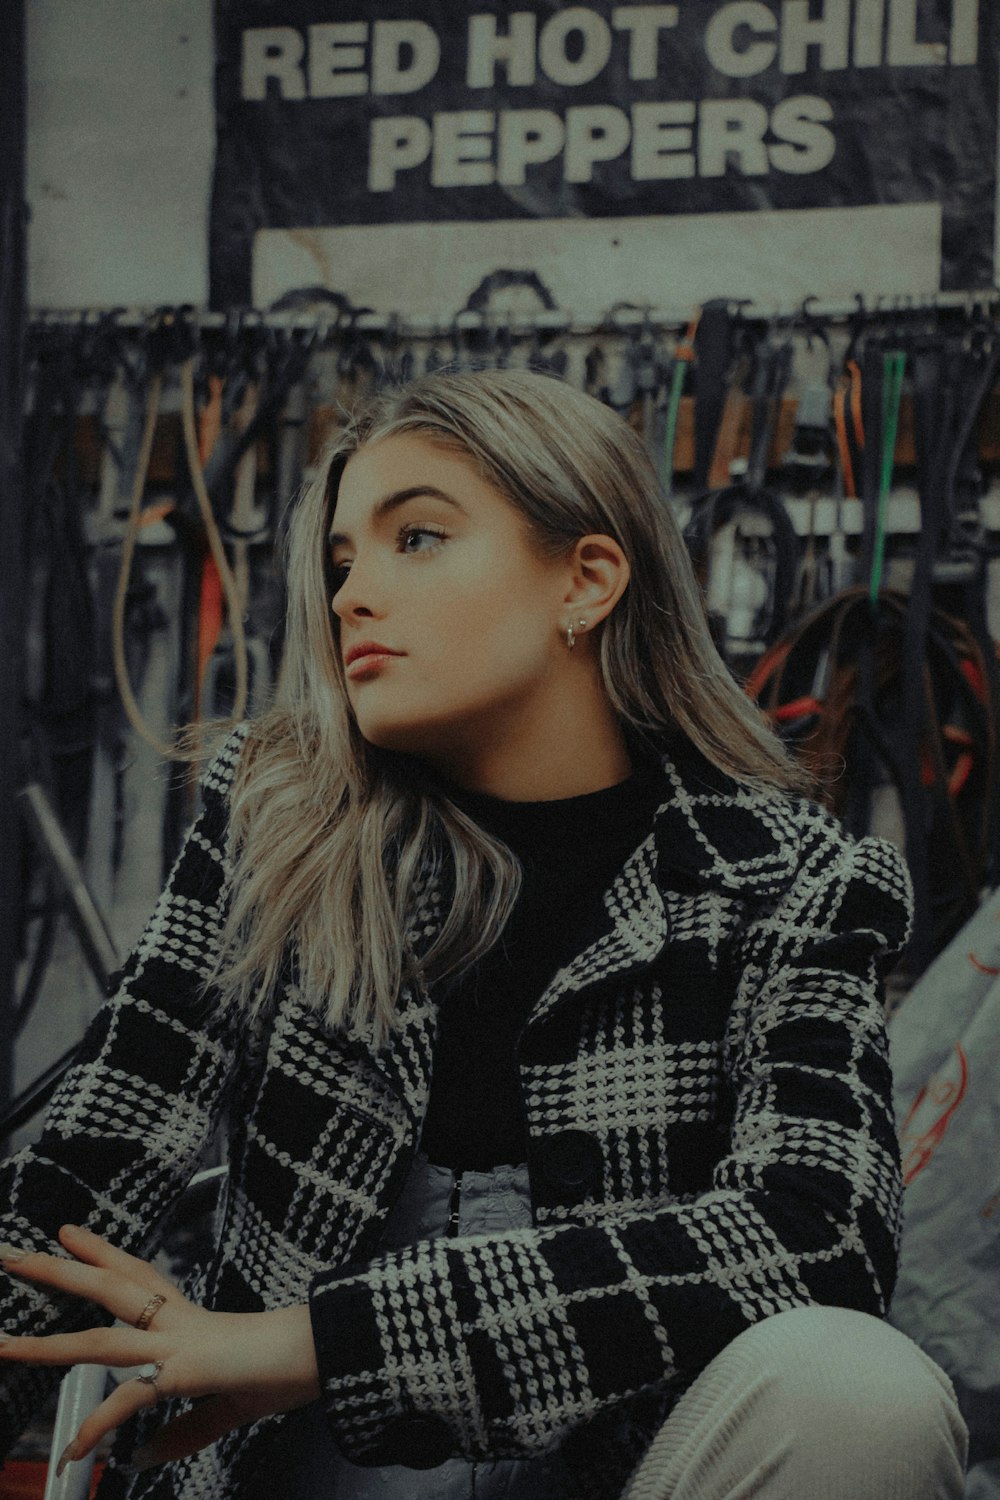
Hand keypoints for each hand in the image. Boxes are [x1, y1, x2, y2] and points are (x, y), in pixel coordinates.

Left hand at [0, 1224, 319, 1473]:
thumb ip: (182, 1430)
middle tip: (11, 1255)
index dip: (100, 1254)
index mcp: (188, 1320)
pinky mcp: (184, 1372)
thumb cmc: (285, 1370)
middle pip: (107, 1288)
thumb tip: (143, 1456)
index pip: (136, 1275)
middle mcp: (175, 1323)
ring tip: (4, 1345)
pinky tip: (75, 1453)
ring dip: (47, 1345)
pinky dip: (98, 1430)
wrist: (320, 1355)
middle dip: (58, 1272)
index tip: (68, 1234)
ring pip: (99, 1339)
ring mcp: (176, 1345)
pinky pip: (128, 1402)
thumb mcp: (227, 1405)